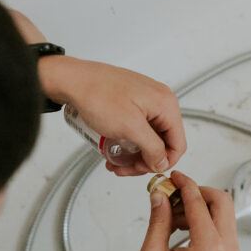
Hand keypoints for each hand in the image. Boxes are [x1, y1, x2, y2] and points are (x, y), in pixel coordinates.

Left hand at [9, 10, 185, 175]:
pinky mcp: (132, 103)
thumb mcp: (130, 127)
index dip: (163, 162)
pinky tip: (113, 149)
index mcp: (165, 104)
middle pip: (163, 142)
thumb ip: (152, 148)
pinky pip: (137, 128)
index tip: (143, 170)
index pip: (178, 143)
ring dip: (135, 154)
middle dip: (144, 159)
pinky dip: (128, 142)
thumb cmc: (98, 96)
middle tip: (124, 168)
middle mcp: (160, 101)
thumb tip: (162, 163)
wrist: (72, 80)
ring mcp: (145, 101)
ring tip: (115, 161)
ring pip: (148, 137)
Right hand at [137, 172, 238, 250]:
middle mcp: (227, 249)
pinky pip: (223, 227)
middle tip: (175, 193)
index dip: (184, 185)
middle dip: (199, 191)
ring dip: (201, 206)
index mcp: (208, 249)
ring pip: (224, 212)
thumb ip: (157, 223)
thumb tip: (159, 196)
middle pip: (222, 200)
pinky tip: (182, 229)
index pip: (199, 203)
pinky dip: (206, 220)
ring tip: (173, 217)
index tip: (173, 177)